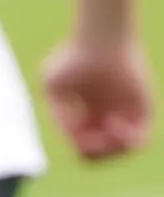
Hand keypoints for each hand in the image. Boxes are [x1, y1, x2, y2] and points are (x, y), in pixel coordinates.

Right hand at [42, 37, 152, 160]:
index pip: (83, 147)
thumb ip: (57, 113)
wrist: (100, 42)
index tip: (72, 132)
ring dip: (109, 150)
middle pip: (101, 155)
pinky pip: (141, 141)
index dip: (76, 146)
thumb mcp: (52, 87)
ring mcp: (126, 116)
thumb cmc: (73, 59)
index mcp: (86, 115)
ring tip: (102, 130)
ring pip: (122, 152)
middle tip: (87, 139)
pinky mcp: (143, 112)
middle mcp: (107, 118)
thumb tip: (72, 134)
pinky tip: (113, 123)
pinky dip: (125, 140)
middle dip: (92, 153)